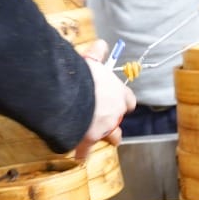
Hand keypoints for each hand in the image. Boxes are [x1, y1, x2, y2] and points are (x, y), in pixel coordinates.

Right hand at [74, 40, 135, 160]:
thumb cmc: (82, 77)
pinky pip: (85, 151)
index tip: (118, 101)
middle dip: (114, 120)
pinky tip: (78, 155)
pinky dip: (81, 153)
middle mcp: (114, 113)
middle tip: (104, 118)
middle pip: (120, 120)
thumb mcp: (90, 61)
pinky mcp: (88, 140)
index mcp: (118, 94)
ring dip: (104, 136)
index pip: (128, 100)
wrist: (70, 96)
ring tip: (96, 137)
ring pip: (111, 137)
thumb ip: (97, 54)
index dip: (123, 101)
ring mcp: (103, 128)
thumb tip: (102, 44)